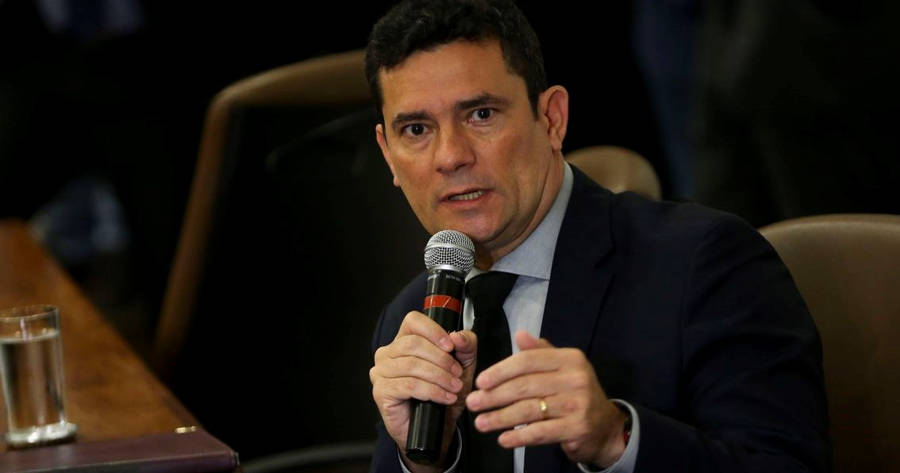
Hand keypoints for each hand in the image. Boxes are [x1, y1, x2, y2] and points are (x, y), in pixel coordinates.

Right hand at [370, 311, 477, 469]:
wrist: (436, 430)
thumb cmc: (443, 395)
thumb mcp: (462, 367)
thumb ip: (465, 346)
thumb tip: (458, 336)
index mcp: (404, 341)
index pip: (412, 321)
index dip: (433, 331)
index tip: (451, 346)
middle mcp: (388, 353)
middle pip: (412, 343)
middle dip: (440, 359)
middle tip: (457, 373)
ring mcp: (381, 372)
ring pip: (411, 365)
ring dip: (439, 376)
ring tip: (454, 388)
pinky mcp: (381, 392)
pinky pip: (409, 385)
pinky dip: (432, 391)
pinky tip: (444, 397)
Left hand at [465, 330, 626, 467]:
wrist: (606, 427)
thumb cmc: (576, 394)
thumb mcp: (563, 368)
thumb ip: (540, 353)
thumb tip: (520, 334)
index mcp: (570, 359)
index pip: (528, 361)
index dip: (501, 371)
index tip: (480, 382)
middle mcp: (576, 378)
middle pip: (525, 386)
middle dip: (494, 396)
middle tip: (473, 403)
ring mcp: (577, 404)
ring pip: (529, 410)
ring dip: (500, 418)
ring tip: (481, 423)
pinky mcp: (577, 428)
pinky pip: (540, 432)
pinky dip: (519, 436)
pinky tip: (503, 439)